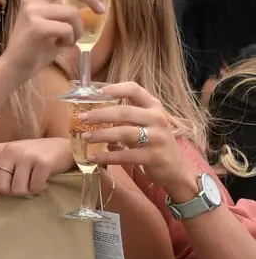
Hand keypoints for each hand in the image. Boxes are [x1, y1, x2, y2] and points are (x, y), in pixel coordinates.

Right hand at [0, 0, 104, 81]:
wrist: (16, 65)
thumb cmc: (35, 46)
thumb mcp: (49, 21)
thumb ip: (61, 8)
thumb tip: (90, 5)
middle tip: (100, 10)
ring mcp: (33, 11)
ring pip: (72, 13)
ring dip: (78, 30)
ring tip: (68, 40)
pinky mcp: (36, 26)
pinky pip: (67, 29)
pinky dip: (70, 40)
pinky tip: (59, 46)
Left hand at [0, 138, 73, 199]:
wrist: (66, 147)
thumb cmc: (37, 155)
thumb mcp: (14, 157)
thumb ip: (1, 169)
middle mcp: (10, 151)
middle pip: (1, 187)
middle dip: (13, 192)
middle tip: (25, 185)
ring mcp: (26, 156)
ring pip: (18, 190)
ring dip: (28, 191)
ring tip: (35, 182)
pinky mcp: (42, 163)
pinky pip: (34, 188)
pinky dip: (40, 189)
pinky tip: (45, 181)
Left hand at [78, 82, 196, 196]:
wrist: (176, 169)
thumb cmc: (153, 142)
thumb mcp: (144, 124)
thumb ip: (124, 117)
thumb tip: (91, 113)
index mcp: (153, 107)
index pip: (135, 90)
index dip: (115, 89)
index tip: (97, 92)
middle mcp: (157, 119)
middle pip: (125, 112)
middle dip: (100, 115)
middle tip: (82, 118)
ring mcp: (158, 138)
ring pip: (124, 133)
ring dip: (101, 135)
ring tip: (85, 137)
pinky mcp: (154, 157)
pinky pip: (125, 155)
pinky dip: (107, 157)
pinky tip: (93, 157)